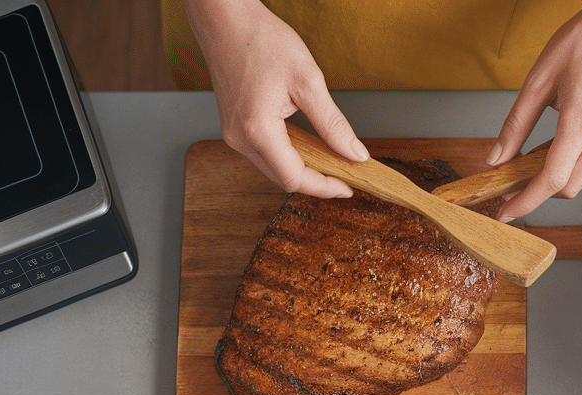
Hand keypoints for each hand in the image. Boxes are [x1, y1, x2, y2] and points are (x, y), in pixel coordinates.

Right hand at [184, 0, 367, 196]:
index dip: (325, 187)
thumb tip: (355, 153)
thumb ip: (333, 124)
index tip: (349, 186)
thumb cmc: (261, 40)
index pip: (295, 178)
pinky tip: (308, 147)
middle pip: (283, 180)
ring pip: (273, 169)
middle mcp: (239, 139)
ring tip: (331, 161)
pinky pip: (264, 155)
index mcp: (257, 130)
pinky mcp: (234, 128)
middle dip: (316, 181)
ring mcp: (233, 135)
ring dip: (302, 169)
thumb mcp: (308, 81)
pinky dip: (288, 156)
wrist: (226, 20)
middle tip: (345, 175)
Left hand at [487, 0, 581, 221]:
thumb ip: (515, 125)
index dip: (526, 201)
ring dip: (552, 178)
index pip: (551, 179)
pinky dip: (568, 163)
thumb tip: (497, 158)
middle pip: (567, 187)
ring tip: (526, 164)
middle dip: (537, 193)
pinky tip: (551, 149)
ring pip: (580, 177)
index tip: (507, 212)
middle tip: (509, 187)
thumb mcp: (538, 81)